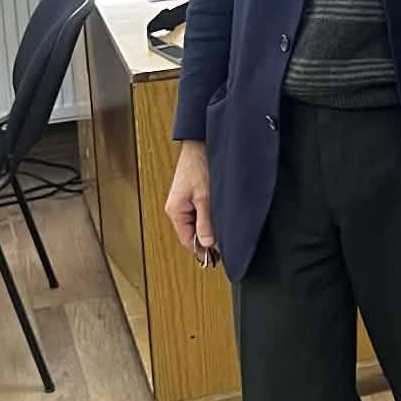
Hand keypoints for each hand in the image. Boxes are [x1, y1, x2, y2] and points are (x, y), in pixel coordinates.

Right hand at [165, 141, 214, 256]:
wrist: (200, 144)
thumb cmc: (199, 166)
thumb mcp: (206, 198)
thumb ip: (206, 222)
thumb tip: (207, 243)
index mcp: (175, 211)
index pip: (187, 240)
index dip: (201, 250)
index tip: (217, 256)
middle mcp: (176, 208)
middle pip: (190, 233)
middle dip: (206, 239)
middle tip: (224, 244)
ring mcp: (183, 202)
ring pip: (195, 223)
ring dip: (208, 227)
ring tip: (223, 229)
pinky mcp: (190, 195)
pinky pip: (198, 213)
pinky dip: (208, 217)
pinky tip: (218, 215)